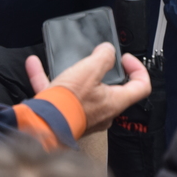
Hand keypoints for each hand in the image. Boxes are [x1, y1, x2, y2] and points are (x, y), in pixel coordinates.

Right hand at [26, 43, 150, 133]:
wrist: (42, 126)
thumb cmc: (68, 103)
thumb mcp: (89, 70)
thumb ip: (103, 57)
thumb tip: (108, 50)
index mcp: (114, 102)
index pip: (141, 87)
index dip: (138, 69)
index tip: (125, 59)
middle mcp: (102, 112)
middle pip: (111, 89)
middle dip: (103, 71)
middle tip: (95, 58)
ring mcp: (84, 115)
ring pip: (82, 90)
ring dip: (71, 73)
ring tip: (63, 60)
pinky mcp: (64, 115)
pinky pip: (58, 93)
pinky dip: (47, 79)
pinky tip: (35, 65)